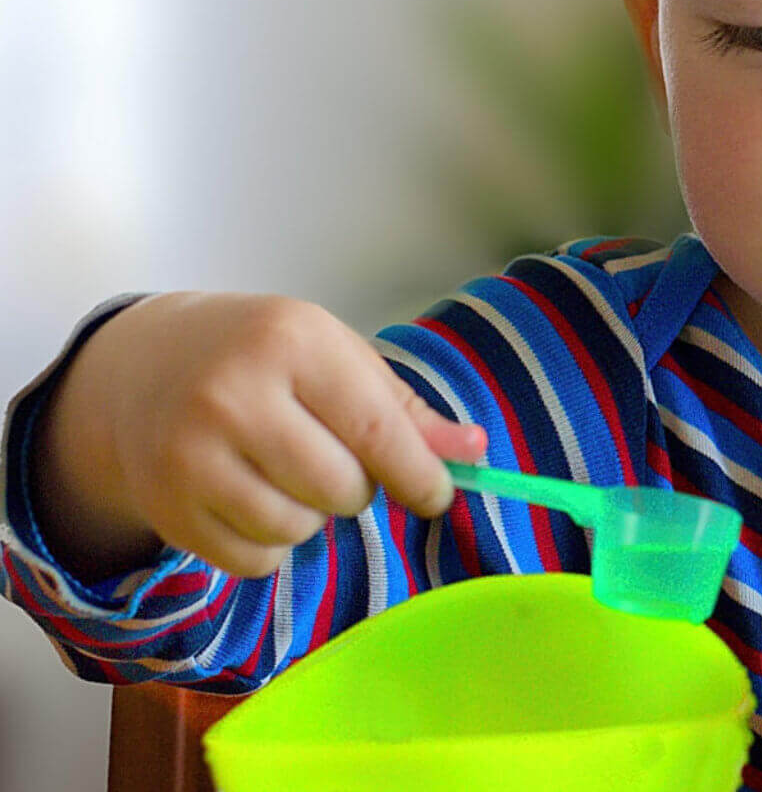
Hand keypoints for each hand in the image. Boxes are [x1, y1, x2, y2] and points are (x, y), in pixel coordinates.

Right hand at [36, 292, 488, 579]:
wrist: (146, 364)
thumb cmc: (265, 359)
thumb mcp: (337, 360)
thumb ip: (406, 411)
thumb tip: (474, 453)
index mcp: (292, 342)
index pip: (375, 430)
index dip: (419, 475)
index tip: (438, 494)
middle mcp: (233, 395)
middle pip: (340, 488)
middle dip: (358, 489)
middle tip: (337, 463)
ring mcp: (190, 453)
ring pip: (297, 529)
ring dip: (312, 517)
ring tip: (290, 477)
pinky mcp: (165, 505)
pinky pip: (253, 560)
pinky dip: (269, 546)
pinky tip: (252, 500)